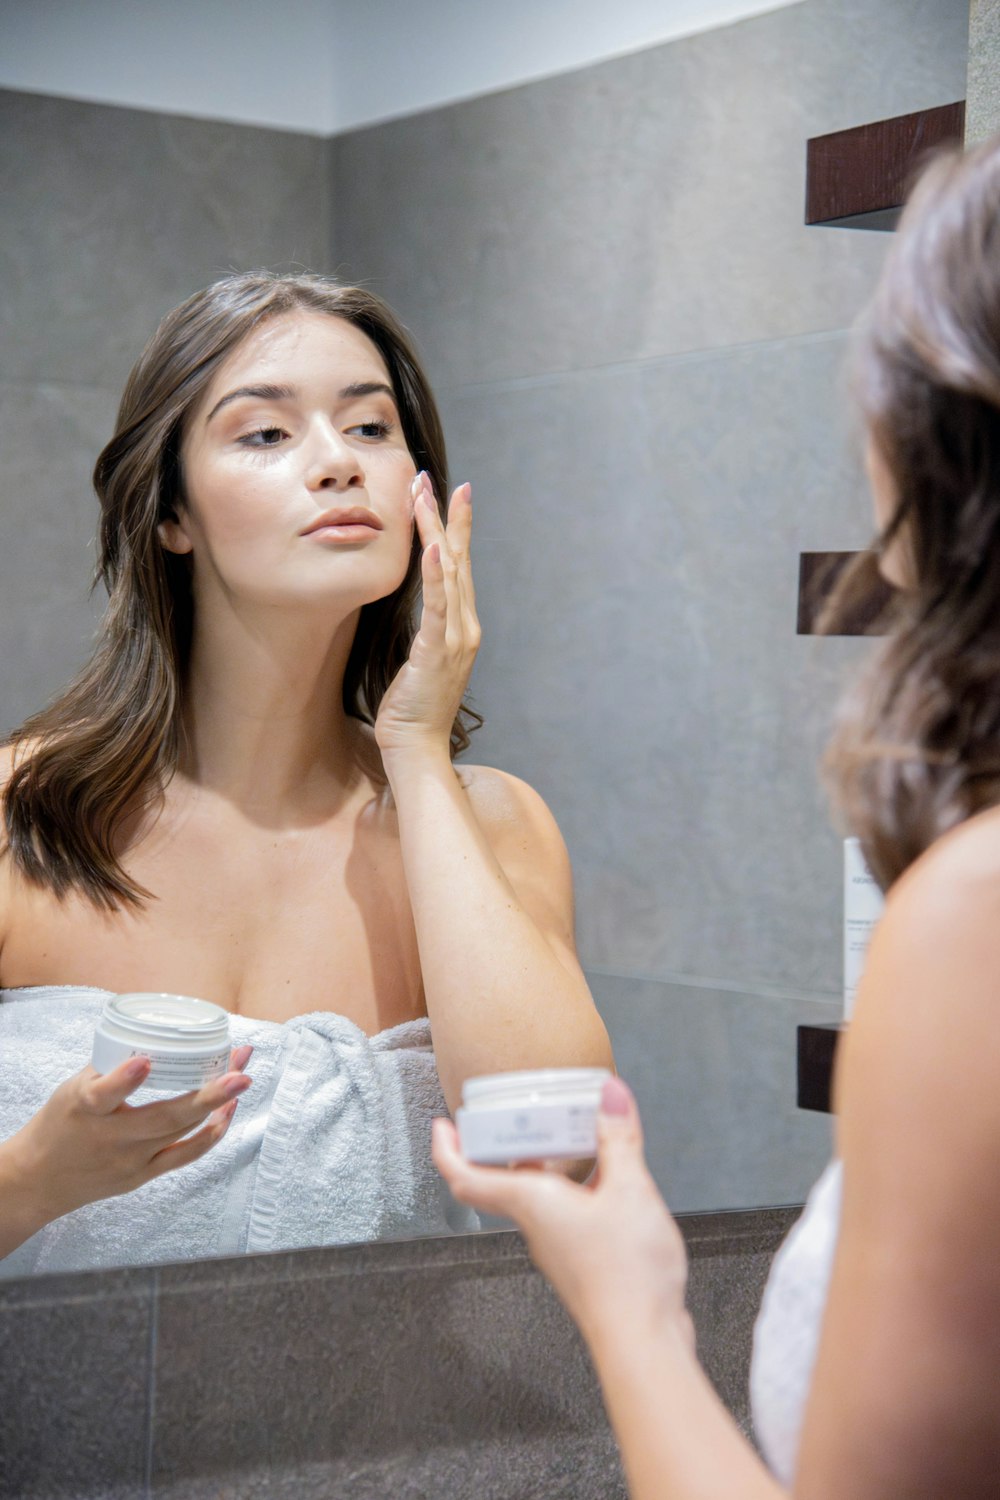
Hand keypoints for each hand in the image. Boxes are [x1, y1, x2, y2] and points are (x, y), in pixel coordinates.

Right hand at [2, 1043, 253, 1238]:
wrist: (39, 1181)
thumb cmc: (60, 1123)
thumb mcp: (72, 1088)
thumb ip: (111, 1066)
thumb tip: (157, 1037)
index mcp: (85, 1109)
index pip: (103, 1095)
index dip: (125, 1080)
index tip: (146, 1063)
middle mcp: (111, 1139)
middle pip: (164, 1118)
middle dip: (208, 1094)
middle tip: (239, 1070)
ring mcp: (131, 1161)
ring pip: (182, 1133)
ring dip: (218, 1104)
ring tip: (243, 1075)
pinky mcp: (142, 1177)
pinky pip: (185, 1155)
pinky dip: (211, 1133)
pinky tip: (229, 1110)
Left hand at [374, 473, 479, 758]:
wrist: (417, 748)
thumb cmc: (410, 709)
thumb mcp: (418, 659)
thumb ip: (422, 630)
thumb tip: (413, 605)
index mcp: (462, 628)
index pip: (458, 568)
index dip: (453, 529)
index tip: (445, 495)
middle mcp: (466, 628)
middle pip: (459, 561)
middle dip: (447, 517)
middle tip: (435, 479)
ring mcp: (456, 639)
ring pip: (449, 573)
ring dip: (436, 530)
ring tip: (425, 496)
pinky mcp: (437, 652)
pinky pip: (438, 606)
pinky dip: (437, 575)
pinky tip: (435, 546)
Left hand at [432, 1078, 693, 1351]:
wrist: (644, 1342)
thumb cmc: (626, 1274)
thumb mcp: (629, 1189)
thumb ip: (619, 1139)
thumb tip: (610, 1093)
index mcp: (531, 1203)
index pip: (466, 1176)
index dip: (447, 1148)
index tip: (442, 1124)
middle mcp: (536, 1226)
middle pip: (503, 1181)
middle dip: (508, 1146)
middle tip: (518, 1114)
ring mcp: (558, 1248)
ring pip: (538, 1198)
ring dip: (547, 1165)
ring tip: (571, 1135)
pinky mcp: (582, 1262)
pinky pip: (566, 1215)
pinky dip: (576, 1189)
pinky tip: (608, 1180)